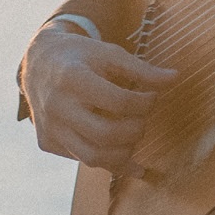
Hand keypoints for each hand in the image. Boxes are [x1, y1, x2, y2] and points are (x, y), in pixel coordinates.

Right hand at [20, 27, 177, 174]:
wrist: (39, 63)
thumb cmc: (82, 56)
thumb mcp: (110, 54)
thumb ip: (142, 69)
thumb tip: (175, 78)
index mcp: (72, 78)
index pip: (118, 102)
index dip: (145, 103)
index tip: (152, 97)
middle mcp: (56, 107)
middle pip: (105, 135)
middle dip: (136, 131)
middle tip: (143, 119)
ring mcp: (49, 129)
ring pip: (92, 157)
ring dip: (124, 153)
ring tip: (135, 135)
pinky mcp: (47, 143)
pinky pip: (82, 159)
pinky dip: (108, 161)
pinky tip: (128, 158)